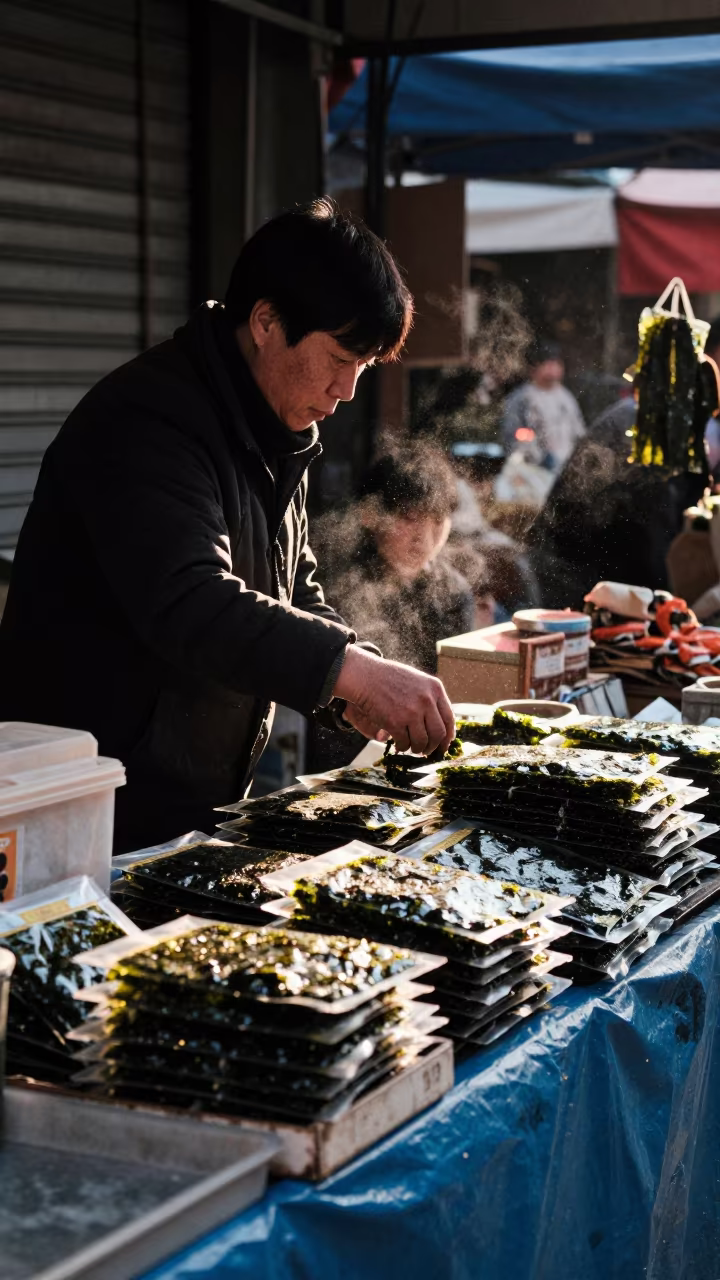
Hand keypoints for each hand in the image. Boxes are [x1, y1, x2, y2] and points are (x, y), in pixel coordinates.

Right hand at [334, 646, 454, 755]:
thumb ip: (430, 698)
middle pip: (438, 734)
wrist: (365, 676)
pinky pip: (404, 742)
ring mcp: (411, 712)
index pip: (449, 719)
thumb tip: (440, 724)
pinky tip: (398, 744)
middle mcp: (427, 700)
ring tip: (411, 747)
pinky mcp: (395, 722)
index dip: (448, 736)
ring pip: (422, 742)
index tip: (443, 745)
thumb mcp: (418, 681)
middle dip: (433, 747)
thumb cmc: (390, 678)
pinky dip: (402, 746)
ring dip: (417, 749)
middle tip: (427, 751)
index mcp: (435, 689)